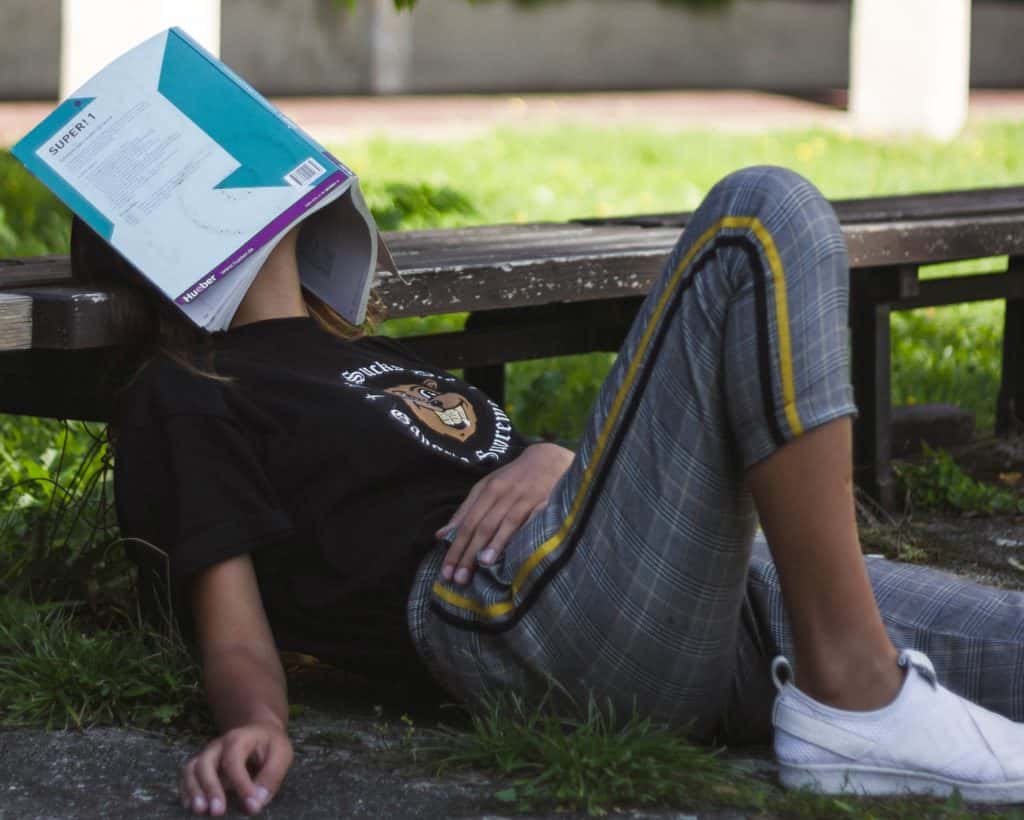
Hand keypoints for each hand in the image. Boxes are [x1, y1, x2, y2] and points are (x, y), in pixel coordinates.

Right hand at [180, 720, 292, 815]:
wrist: (260, 731)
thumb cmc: (271, 745)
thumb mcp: (281, 754)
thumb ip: (271, 776)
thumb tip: (256, 802)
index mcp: (239, 738)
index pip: (234, 761)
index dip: (241, 785)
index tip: (252, 806)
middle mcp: (218, 745)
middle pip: (206, 764)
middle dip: (210, 788)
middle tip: (218, 812)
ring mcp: (208, 755)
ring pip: (192, 769)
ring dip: (194, 791)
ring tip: (200, 811)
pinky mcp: (202, 766)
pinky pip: (187, 776)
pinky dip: (187, 791)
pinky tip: (191, 807)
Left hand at [437, 442, 573, 584]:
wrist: (549, 458)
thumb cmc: (513, 478)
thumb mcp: (486, 488)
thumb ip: (465, 511)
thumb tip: (441, 535)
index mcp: (487, 491)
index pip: (467, 524)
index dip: (456, 548)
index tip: (446, 572)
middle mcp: (504, 494)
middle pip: (482, 526)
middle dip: (469, 553)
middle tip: (459, 579)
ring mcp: (525, 498)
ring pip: (506, 523)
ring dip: (494, 544)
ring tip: (482, 565)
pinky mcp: (546, 502)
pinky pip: (533, 520)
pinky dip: (524, 534)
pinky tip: (518, 550)